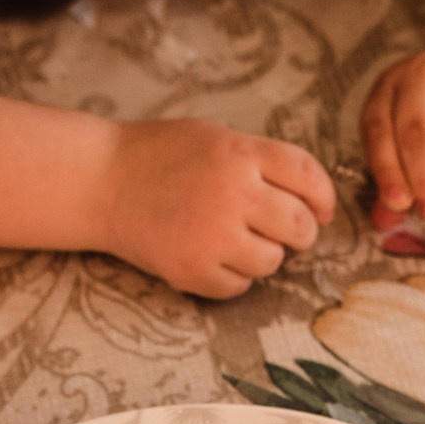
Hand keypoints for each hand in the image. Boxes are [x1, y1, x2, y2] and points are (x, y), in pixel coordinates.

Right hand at [104, 119, 335, 299]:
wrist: (100, 182)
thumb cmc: (159, 155)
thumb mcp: (215, 137)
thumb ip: (260, 161)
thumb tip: (310, 199)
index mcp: (240, 154)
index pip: (308, 176)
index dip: (324, 197)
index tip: (322, 209)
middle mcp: (232, 195)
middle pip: (299, 226)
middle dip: (299, 231)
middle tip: (283, 230)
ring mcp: (212, 237)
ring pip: (272, 261)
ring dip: (265, 254)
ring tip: (236, 239)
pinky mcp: (192, 271)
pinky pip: (240, 286)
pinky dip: (234, 276)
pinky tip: (213, 255)